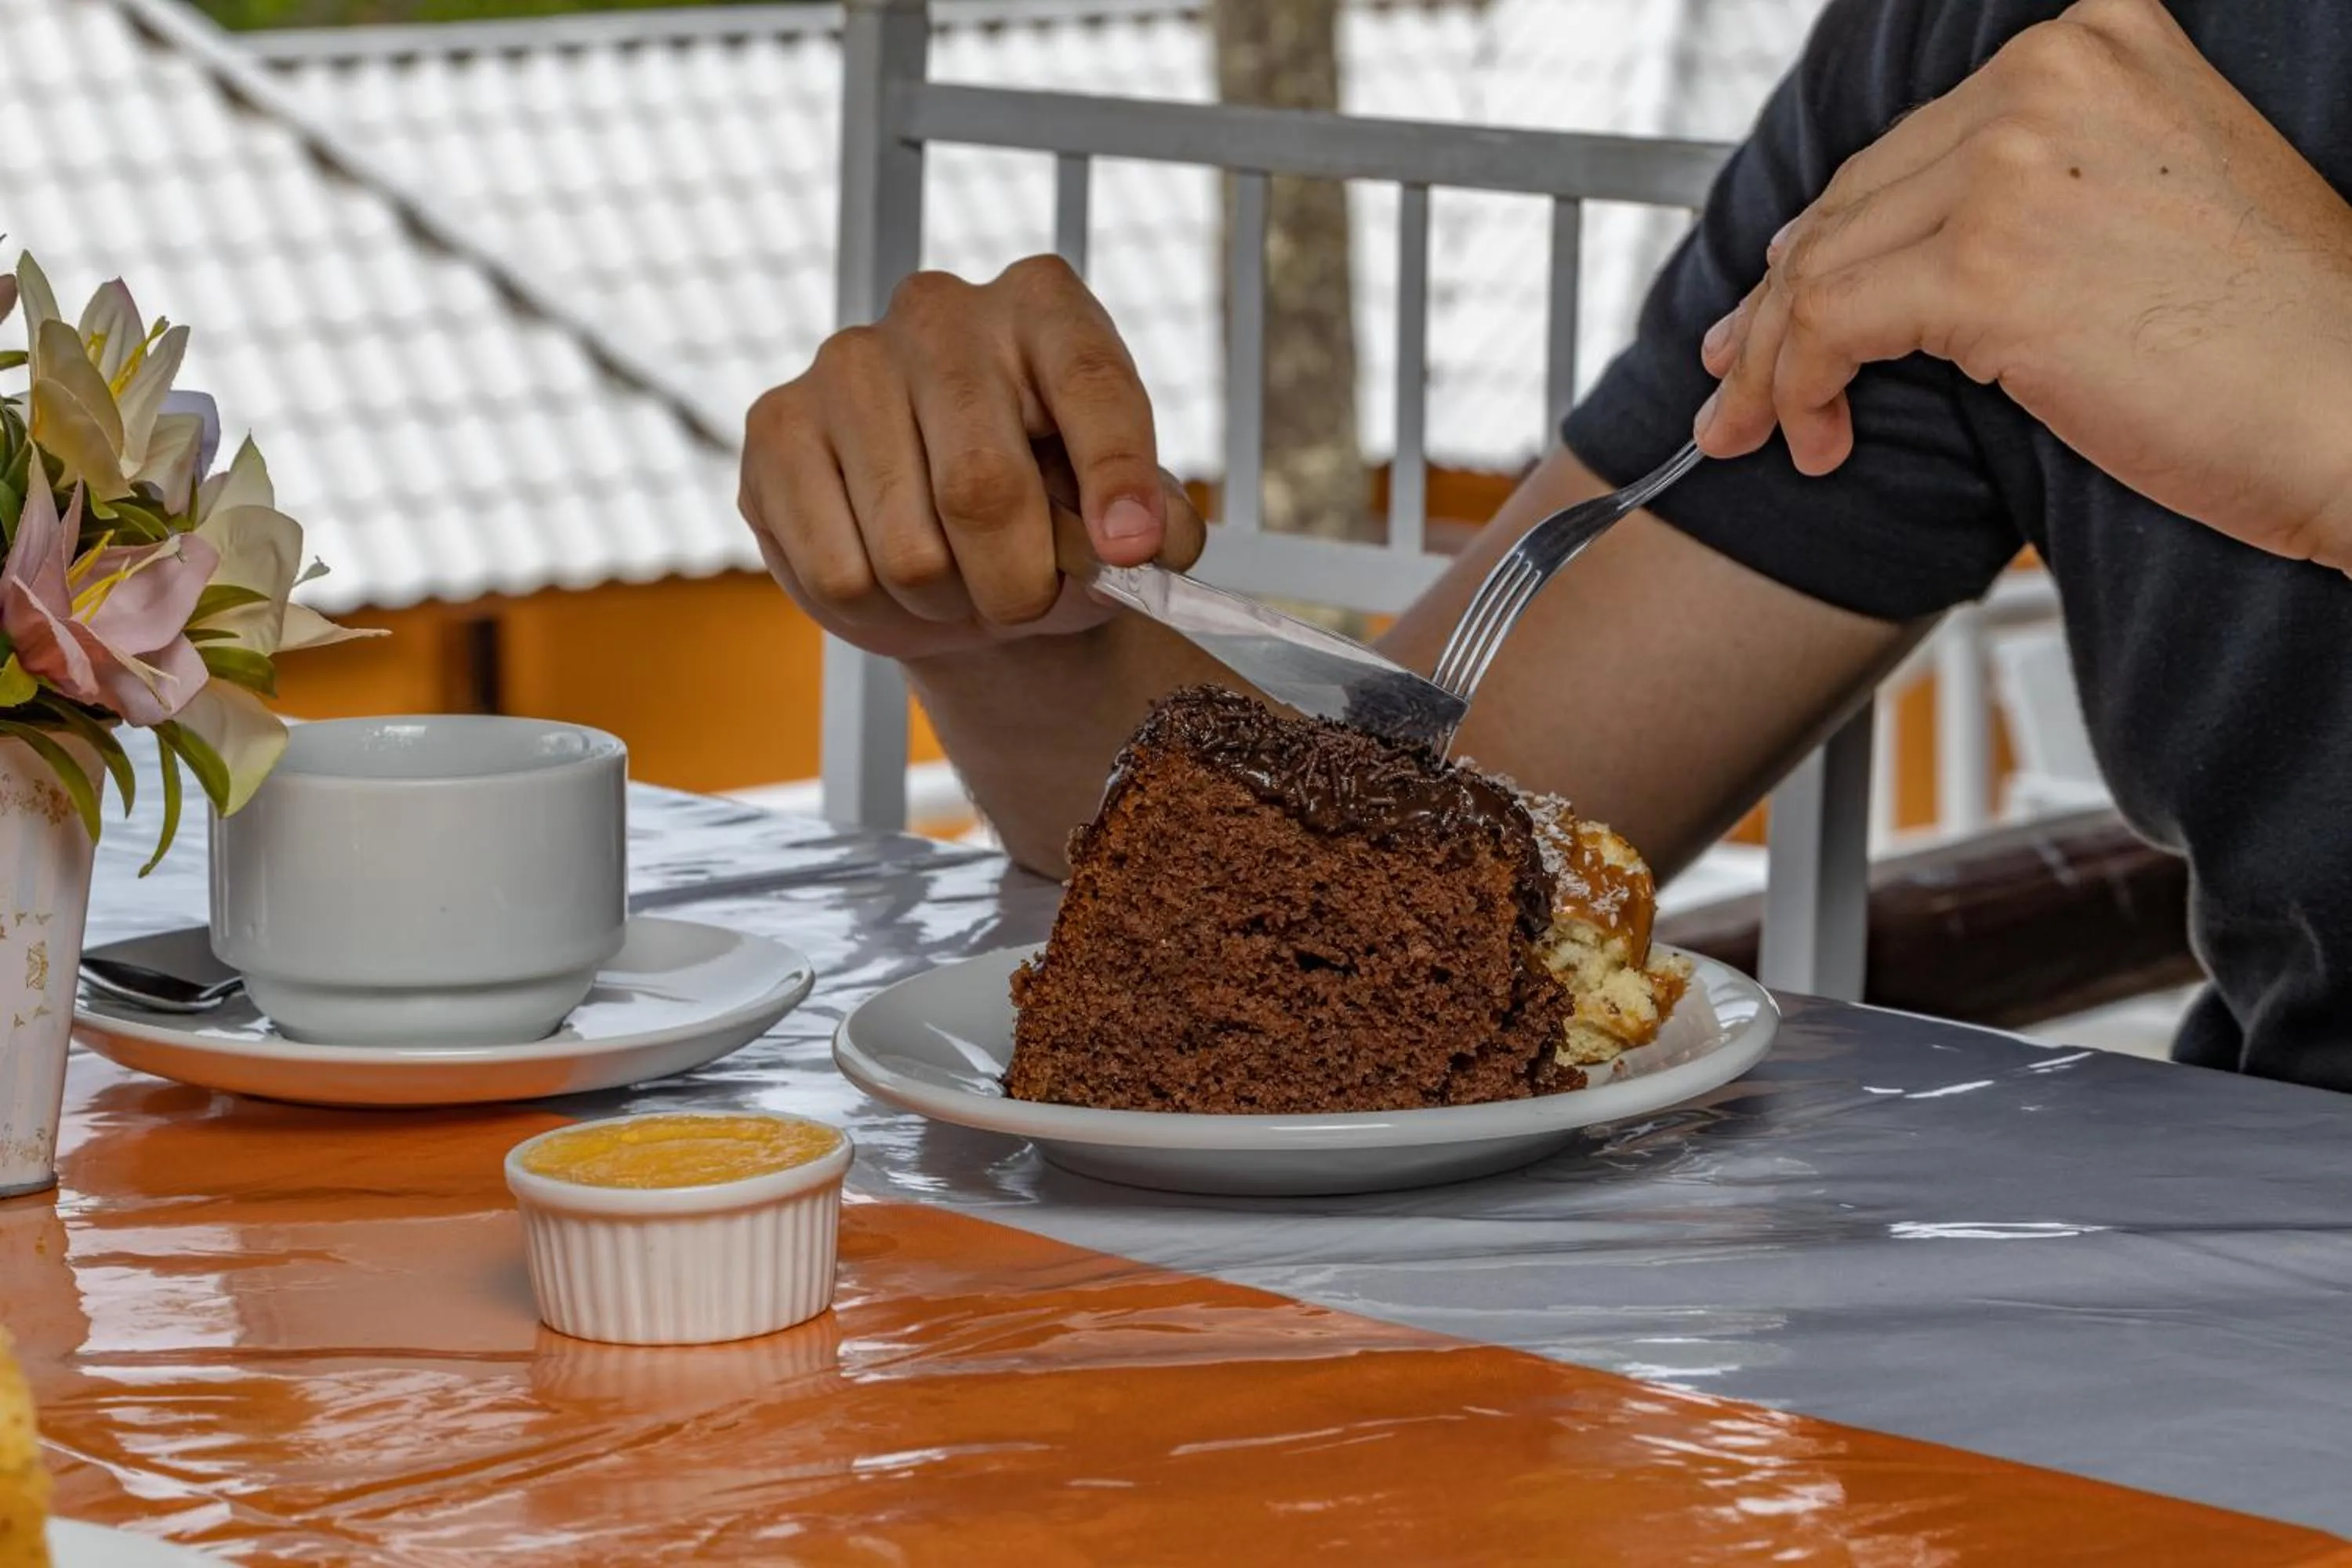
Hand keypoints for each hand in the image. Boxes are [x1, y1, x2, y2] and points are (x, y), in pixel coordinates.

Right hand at [740, 256, 1205, 660]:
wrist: (954, 539)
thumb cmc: (1051, 511)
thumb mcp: (1127, 514)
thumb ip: (1155, 525)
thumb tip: (1148, 541)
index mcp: (1044, 306)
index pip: (1089, 385)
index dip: (1116, 476)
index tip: (1131, 549)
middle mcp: (940, 313)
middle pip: (981, 489)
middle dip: (1019, 585)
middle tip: (1025, 602)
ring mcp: (847, 362)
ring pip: (906, 552)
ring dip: (945, 606)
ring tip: (956, 584)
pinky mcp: (777, 424)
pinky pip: (836, 572)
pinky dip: (877, 613)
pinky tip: (891, 582)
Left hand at [1695, 0, 2351, 571]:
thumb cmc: (2267, 332)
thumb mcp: (2137, 207)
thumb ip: (2018, 195)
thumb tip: (1863, 250)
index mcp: (2093, 44)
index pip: (1908, 149)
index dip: (1823, 237)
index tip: (1773, 302)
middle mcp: (2047, 77)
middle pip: (1854, 200)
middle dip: (1775, 304)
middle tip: (1733, 379)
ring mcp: (2014, 165)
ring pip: (1822, 262)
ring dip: (1773, 359)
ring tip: (1755, 428)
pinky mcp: (1988, 266)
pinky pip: (1830, 322)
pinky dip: (1798, 385)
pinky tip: (1816, 435)